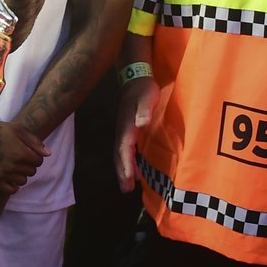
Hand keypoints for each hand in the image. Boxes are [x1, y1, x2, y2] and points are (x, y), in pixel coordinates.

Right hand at [0, 122, 48, 195]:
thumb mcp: (17, 129)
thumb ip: (34, 142)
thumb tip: (48, 154)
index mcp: (21, 153)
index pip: (39, 161)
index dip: (34, 155)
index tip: (27, 151)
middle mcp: (13, 166)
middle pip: (32, 172)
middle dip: (28, 165)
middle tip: (18, 157)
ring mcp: (3, 174)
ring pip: (22, 181)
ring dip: (20, 174)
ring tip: (12, 165)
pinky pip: (10, 190)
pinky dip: (12, 185)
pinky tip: (8, 177)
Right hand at [114, 75, 158, 192]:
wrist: (135, 77)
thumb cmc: (144, 88)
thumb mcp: (147, 97)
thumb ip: (144, 110)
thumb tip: (140, 123)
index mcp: (128, 125)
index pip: (125, 148)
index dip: (126, 163)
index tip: (128, 178)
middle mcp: (123, 130)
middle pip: (119, 154)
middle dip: (122, 172)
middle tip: (125, 189)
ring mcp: (124, 130)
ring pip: (121, 154)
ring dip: (124, 169)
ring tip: (128, 186)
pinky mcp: (128, 129)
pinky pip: (126, 150)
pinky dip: (129, 162)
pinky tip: (136, 170)